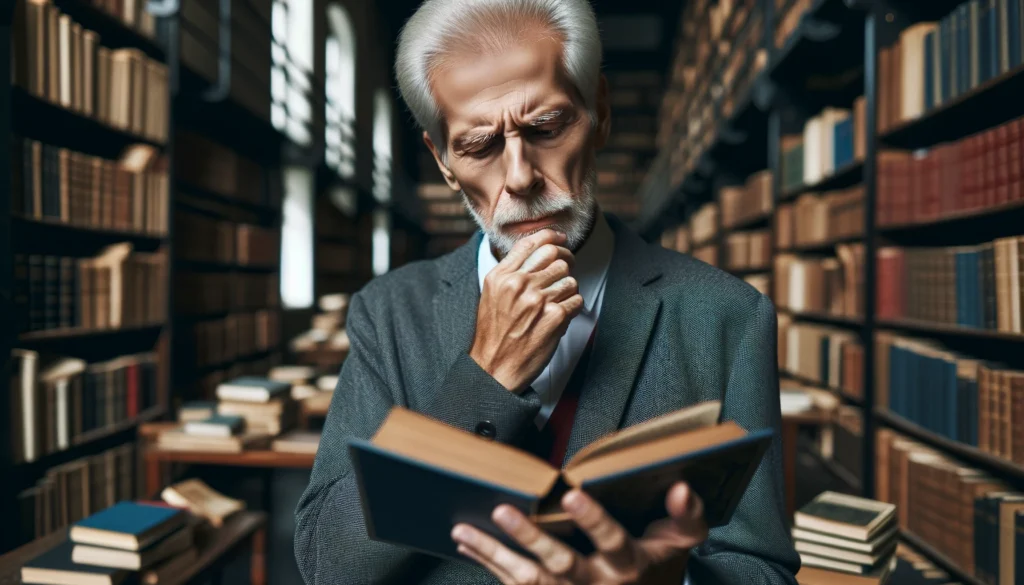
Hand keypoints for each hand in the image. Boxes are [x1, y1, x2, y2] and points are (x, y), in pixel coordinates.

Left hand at [451, 482, 708, 584]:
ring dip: (494, 554)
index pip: (611, 539)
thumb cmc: (661, 566)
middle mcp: (597, 584)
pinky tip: (468, 544)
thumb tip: (681, 487)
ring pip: (529, 580)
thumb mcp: (683, 543)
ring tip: (464, 530)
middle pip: (560, 564)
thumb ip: (688, 515)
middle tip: (502, 512)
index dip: (592, 519)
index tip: (570, 495)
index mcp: (629, 564)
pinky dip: (490, 565)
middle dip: (529, 537)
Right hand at [470, 229, 583, 391]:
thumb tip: (536, 252)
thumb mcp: (491, 296)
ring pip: (570, 279)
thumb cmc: (494, 335)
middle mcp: (518, 284)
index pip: (532, 243)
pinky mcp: (554, 318)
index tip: (561, 239)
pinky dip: (574, 308)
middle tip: (567, 270)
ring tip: (559, 302)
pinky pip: (577, 300)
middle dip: (567, 262)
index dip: (552, 236)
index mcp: (501, 276)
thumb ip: (510, 273)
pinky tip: (562, 316)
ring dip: (569, 290)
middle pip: (556, 257)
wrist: (493, 368)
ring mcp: (537, 300)